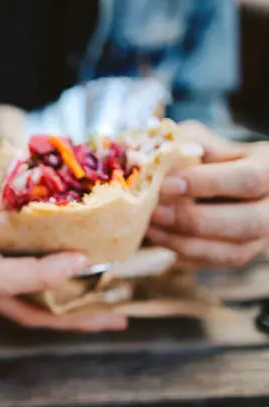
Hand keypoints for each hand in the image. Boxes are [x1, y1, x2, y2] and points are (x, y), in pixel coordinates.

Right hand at [0, 154, 126, 331]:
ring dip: (68, 317)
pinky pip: (16, 304)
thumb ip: (1, 175)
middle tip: (118, 315)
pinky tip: (81, 298)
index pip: (1, 276)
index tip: (81, 258)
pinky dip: (50, 302)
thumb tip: (48, 175)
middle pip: (22, 311)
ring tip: (112, 314)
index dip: (42, 273)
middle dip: (73, 316)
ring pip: (22, 315)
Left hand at [148, 121, 268, 267]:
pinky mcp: (244, 252)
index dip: (207, 184)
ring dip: (186, 243)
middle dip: (196, 220)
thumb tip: (159, 159)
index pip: (247, 179)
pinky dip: (187, 255)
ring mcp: (263, 235)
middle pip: (248, 222)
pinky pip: (218, 263)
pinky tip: (161, 241)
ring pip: (234, 251)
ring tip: (150, 230)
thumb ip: (186, 145)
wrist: (218, 180)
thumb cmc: (206, 156)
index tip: (165, 185)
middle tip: (154, 213)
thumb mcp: (202, 140)